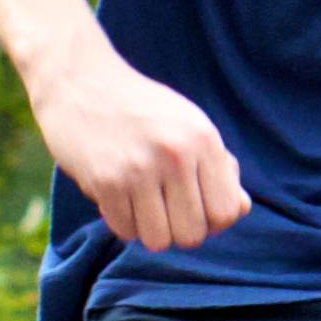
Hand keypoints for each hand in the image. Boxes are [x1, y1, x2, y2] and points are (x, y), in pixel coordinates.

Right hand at [30, 43, 249, 250]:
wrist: (79, 80)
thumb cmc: (141, 109)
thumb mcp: (189, 125)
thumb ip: (220, 167)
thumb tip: (241, 209)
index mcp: (203, 139)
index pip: (227, 212)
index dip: (213, 221)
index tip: (194, 206)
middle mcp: (176, 154)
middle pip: (193, 235)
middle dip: (179, 229)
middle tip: (163, 208)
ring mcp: (139, 168)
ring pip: (158, 241)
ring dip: (148, 229)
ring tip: (140, 203)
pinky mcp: (105, 180)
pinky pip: (124, 231)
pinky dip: (122, 221)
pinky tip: (117, 195)